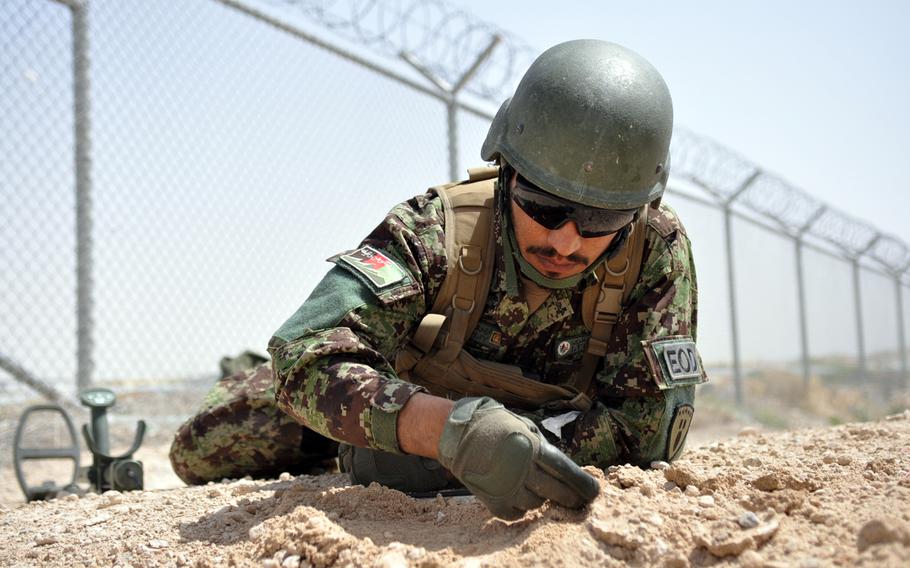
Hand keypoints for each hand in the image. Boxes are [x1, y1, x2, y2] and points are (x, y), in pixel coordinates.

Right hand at [436, 397, 598, 519]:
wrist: (459, 433)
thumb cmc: (495, 426)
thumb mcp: (524, 427)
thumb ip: (543, 448)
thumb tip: (563, 469)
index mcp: (533, 448)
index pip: (566, 472)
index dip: (583, 484)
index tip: (593, 492)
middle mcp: (523, 469)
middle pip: (556, 492)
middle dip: (570, 498)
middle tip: (576, 501)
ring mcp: (507, 486)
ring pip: (536, 504)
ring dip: (540, 499)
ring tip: (533, 487)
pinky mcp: (493, 499)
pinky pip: (515, 513)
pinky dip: (520, 509)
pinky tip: (518, 498)